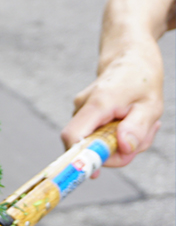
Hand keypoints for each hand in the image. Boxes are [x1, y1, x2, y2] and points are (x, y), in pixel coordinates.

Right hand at [61, 0, 174, 175]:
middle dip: (115, 152)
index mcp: (98, 103)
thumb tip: (123, 147)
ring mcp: (82, 110)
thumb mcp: (152, 104)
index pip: (73, 136)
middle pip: (88, 146)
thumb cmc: (142, 76)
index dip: (78, 158)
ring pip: (97, 141)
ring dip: (120, 142)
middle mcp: (83, 107)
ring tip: (142, 121)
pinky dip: (117, 134)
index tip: (94, 173)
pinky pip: (99, 134)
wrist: (128, 52)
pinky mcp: (86, 114)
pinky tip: (131, 119)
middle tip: (142, 139)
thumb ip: (137, 127)